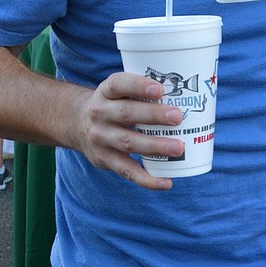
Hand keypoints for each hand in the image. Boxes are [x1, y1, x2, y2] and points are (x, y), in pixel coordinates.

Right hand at [73, 72, 184, 188]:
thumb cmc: (112, 104)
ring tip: (179, 148)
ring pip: (128, 142)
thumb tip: (190, 92)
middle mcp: (100, 114)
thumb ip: (142, 90)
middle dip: (153, 115)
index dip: (138, 86)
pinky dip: (147, 179)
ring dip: (155, 146)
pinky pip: (127, 171)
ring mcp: (101, 138)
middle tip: (178, 117)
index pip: (119, 84)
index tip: (160, 89)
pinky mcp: (104, 160)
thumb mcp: (117, 91)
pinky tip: (167, 182)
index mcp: (106, 92)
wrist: (75, 124)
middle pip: (126, 113)